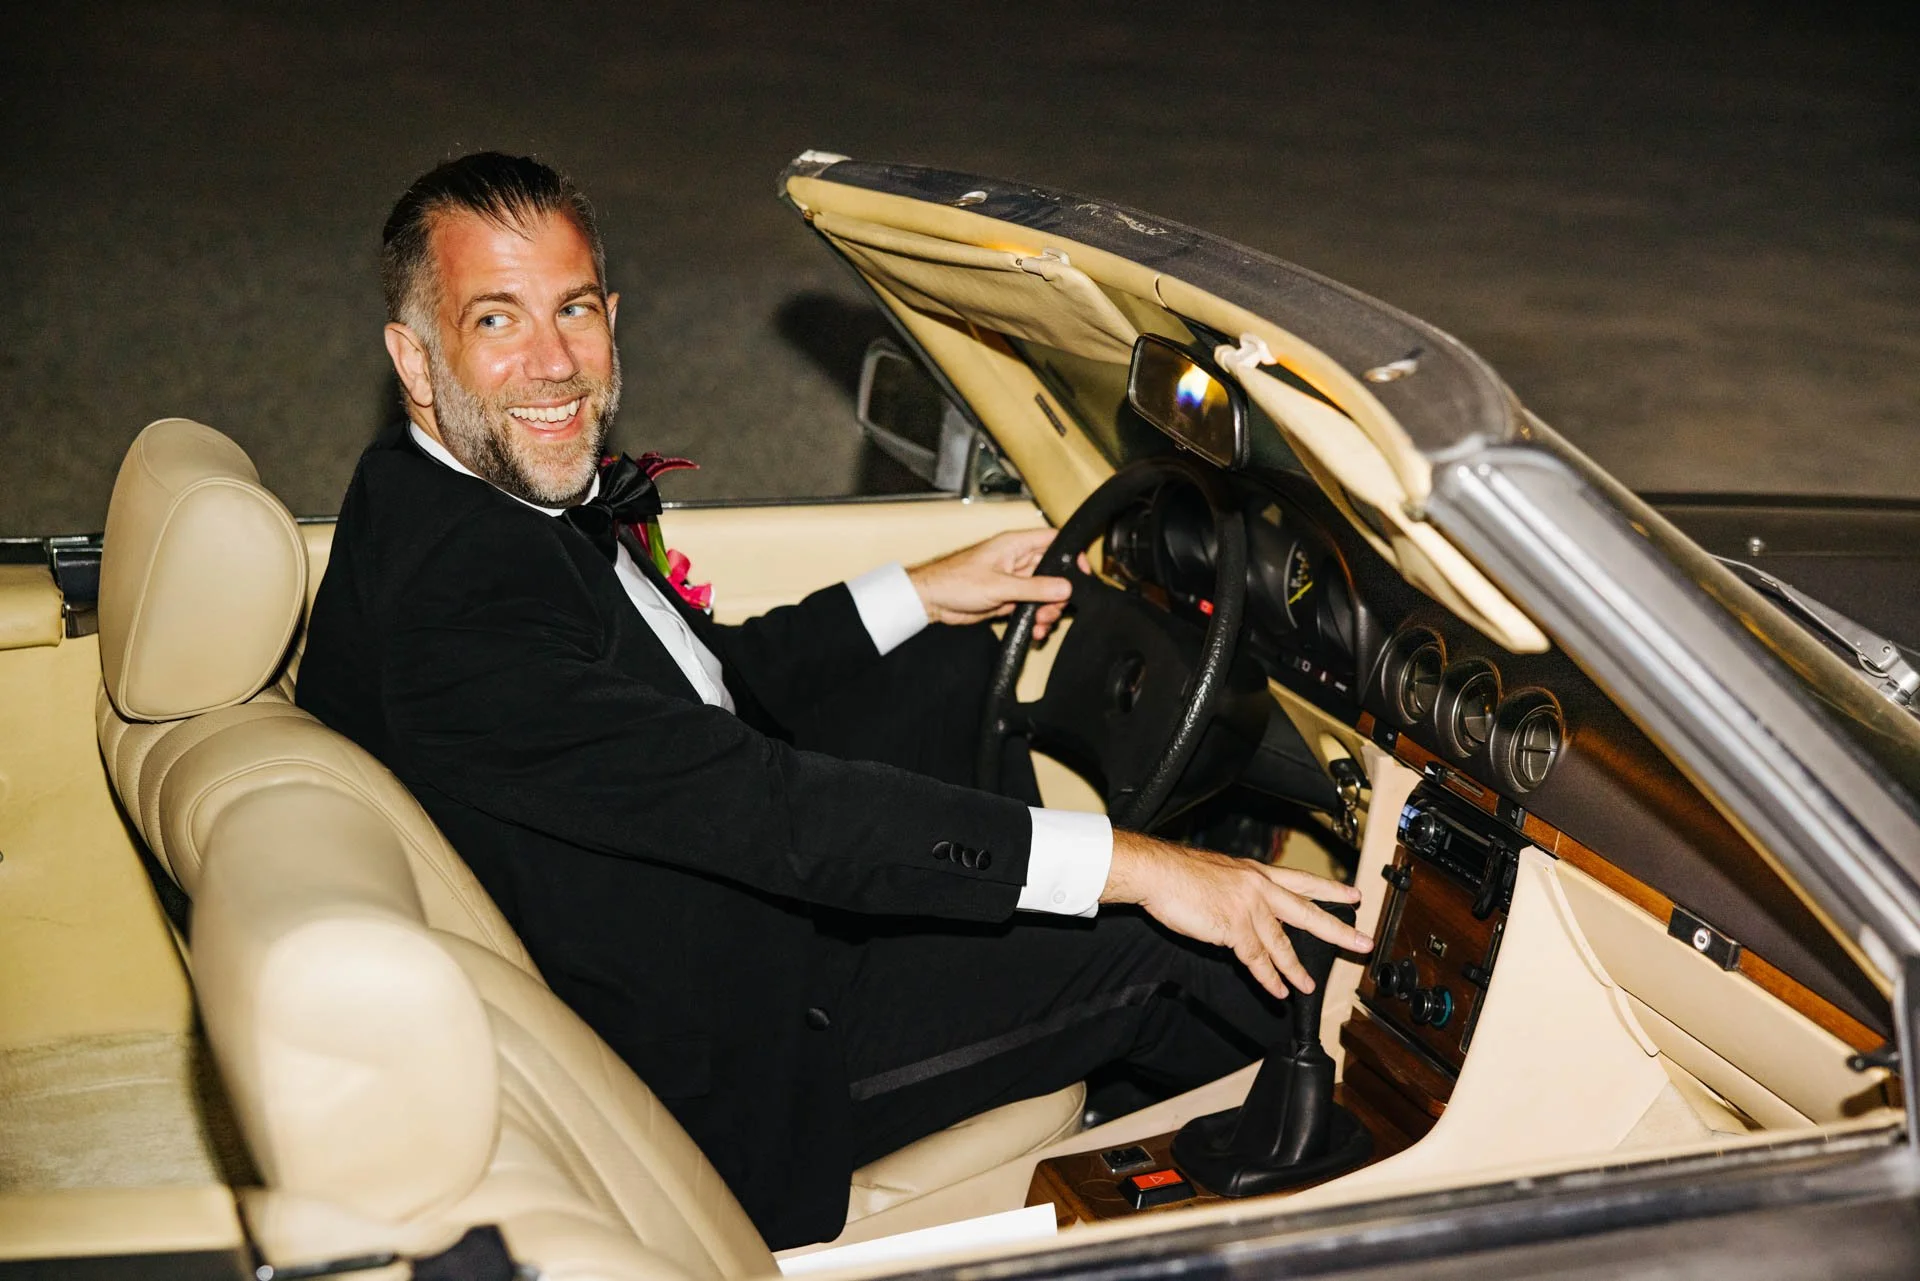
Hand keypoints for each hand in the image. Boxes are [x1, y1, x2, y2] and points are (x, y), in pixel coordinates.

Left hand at [907, 528, 1075, 639]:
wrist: (932, 601)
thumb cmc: (955, 581)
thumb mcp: (999, 585)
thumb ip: (1034, 588)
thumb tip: (1065, 587)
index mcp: (1016, 545)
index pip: (1053, 541)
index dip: (1071, 555)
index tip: (1082, 574)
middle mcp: (1018, 560)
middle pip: (1054, 572)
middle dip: (1058, 593)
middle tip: (1053, 609)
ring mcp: (1014, 580)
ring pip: (1045, 593)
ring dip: (1048, 610)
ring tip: (1041, 623)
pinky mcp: (1008, 598)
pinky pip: (1031, 607)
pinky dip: (1036, 619)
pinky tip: (1036, 630)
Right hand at [1102, 830, 1371, 999]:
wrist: (1157, 872)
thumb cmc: (1179, 874)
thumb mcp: (1219, 873)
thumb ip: (1238, 891)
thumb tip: (1244, 910)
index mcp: (1256, 872)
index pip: (1302, 881)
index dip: (1330, 889)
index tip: (1354, 895)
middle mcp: (1259, 887)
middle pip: (1307, 912)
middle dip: (1338, 930)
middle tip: (1362, 943)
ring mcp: (1249, 907)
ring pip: (1282, 943)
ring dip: (1296, 968)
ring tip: (1308, 986)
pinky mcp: (1234, 927)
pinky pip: (1257, 959)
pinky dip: (1269, 978)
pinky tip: (1278, 990)